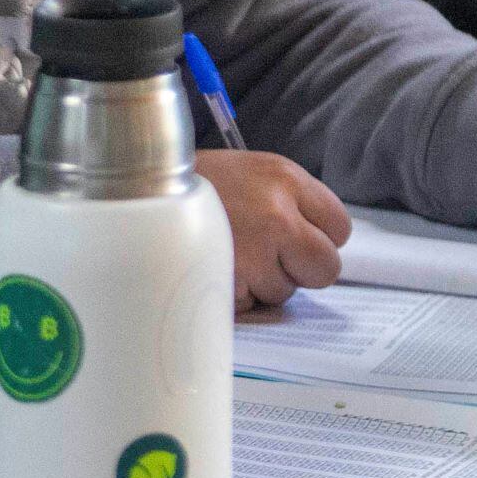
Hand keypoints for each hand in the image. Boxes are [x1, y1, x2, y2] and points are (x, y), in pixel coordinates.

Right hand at [192, 152, 349, 309]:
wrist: (136, 190)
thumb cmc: (196, 187)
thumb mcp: (251, 173)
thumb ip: (288, 202)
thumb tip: (317, 246)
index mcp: (286, 178)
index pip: (340, 227)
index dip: (319, 240)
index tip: (297, 242)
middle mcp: (277, 213)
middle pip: (326, 266)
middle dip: (302, 271)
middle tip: (269, 260)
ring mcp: (255, 250)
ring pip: (286, 291)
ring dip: (261, 284)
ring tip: (228, 257)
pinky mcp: (230, 281)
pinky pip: (250, 304)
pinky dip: (234, 297)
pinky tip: (212, 269)